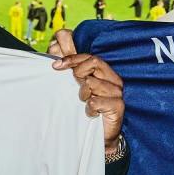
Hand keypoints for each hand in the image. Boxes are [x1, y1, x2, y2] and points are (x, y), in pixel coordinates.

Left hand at [49, 29, 124, 150]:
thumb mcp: (74, 83)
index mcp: (104, 71)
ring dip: (82, 94)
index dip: (71, 58)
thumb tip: (58, 37)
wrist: (97, 137)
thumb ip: (67, 60)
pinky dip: (88, 108)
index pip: (89, 55)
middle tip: (73, 85)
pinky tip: (89, 113)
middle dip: (77, 71)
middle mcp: (113, 79)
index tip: (55, 66)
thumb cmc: (86, 108)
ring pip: (93, 82)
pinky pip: (96, 101)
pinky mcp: (118, 107)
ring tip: (83, 103)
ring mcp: (117, 92)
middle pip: (94, 61)